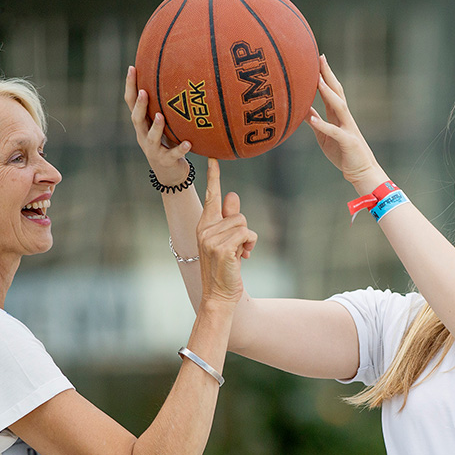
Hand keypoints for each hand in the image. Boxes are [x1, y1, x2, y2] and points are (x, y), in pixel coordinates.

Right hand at [124, 65, 192, 186]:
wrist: (170, 174)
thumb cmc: (167, 142)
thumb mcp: (164, 124)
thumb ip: (167, 107)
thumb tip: (178, 77)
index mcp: (142, 124)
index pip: (131, 103)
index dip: (130, 87)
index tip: (132, 68)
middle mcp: (143, 136)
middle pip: (137, 119)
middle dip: (140, 106)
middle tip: (144, 92)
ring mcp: (153, 150)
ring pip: (151, 138)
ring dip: (156, 127)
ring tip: (161, 116)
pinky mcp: (166, 161)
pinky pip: (173, 154)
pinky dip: (181, 148)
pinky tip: (188, 143)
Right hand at [196, 159, 256, 304]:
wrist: (219, 295)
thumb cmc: (225, 268)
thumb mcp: (227, 241)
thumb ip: (229, 219)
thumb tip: (233, 195)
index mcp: (204, 224)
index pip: (211, 196)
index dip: (213, 177)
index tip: (213, 158)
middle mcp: (204, 228)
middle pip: (237, 212)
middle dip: (244, 229)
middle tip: (239, 248)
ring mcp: (211, 238)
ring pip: (243, 223)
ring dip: (248, 240)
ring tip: (239, 254)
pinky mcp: (221, 248)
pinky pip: (246, 234)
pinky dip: (250, 245)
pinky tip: (243, 258)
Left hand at [306, 56, 388, 193]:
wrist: (362, 172)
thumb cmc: (342, 154)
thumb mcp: (324, 136)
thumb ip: (315, 122)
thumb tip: (303, 110)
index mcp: (339, 116)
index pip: (332, 91)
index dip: (324, 75)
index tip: (317, 59)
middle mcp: (345, 118)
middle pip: (337, 92)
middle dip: (328, 75)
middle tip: (320, 58)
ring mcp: (348, 128)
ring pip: (339, 106)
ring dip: (328, 93)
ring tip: (317, 81)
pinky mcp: (348, 142)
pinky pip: (335, 132)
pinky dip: (324, 125)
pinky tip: (314, 120)